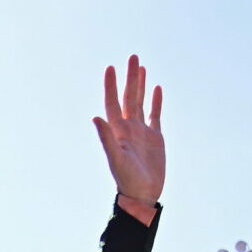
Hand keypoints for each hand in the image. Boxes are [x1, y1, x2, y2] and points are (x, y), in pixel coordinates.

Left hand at [94, 56, 163, 215]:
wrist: (142, 195)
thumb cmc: (127, 180)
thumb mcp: (116, 159)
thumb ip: (106, 138)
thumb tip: (95, 117)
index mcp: (117, 131)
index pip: (112, 102)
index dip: (111, 85)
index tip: (110, 67)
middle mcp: (128, 128)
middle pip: (128, 96)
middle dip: (129, 77)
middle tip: (132, 56)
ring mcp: (141, 131)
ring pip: (140, 102)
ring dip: (141, 84)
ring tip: (141, 66)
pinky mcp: (155, 137)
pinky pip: (154, 114)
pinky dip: (155, 101)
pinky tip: (156, 88)